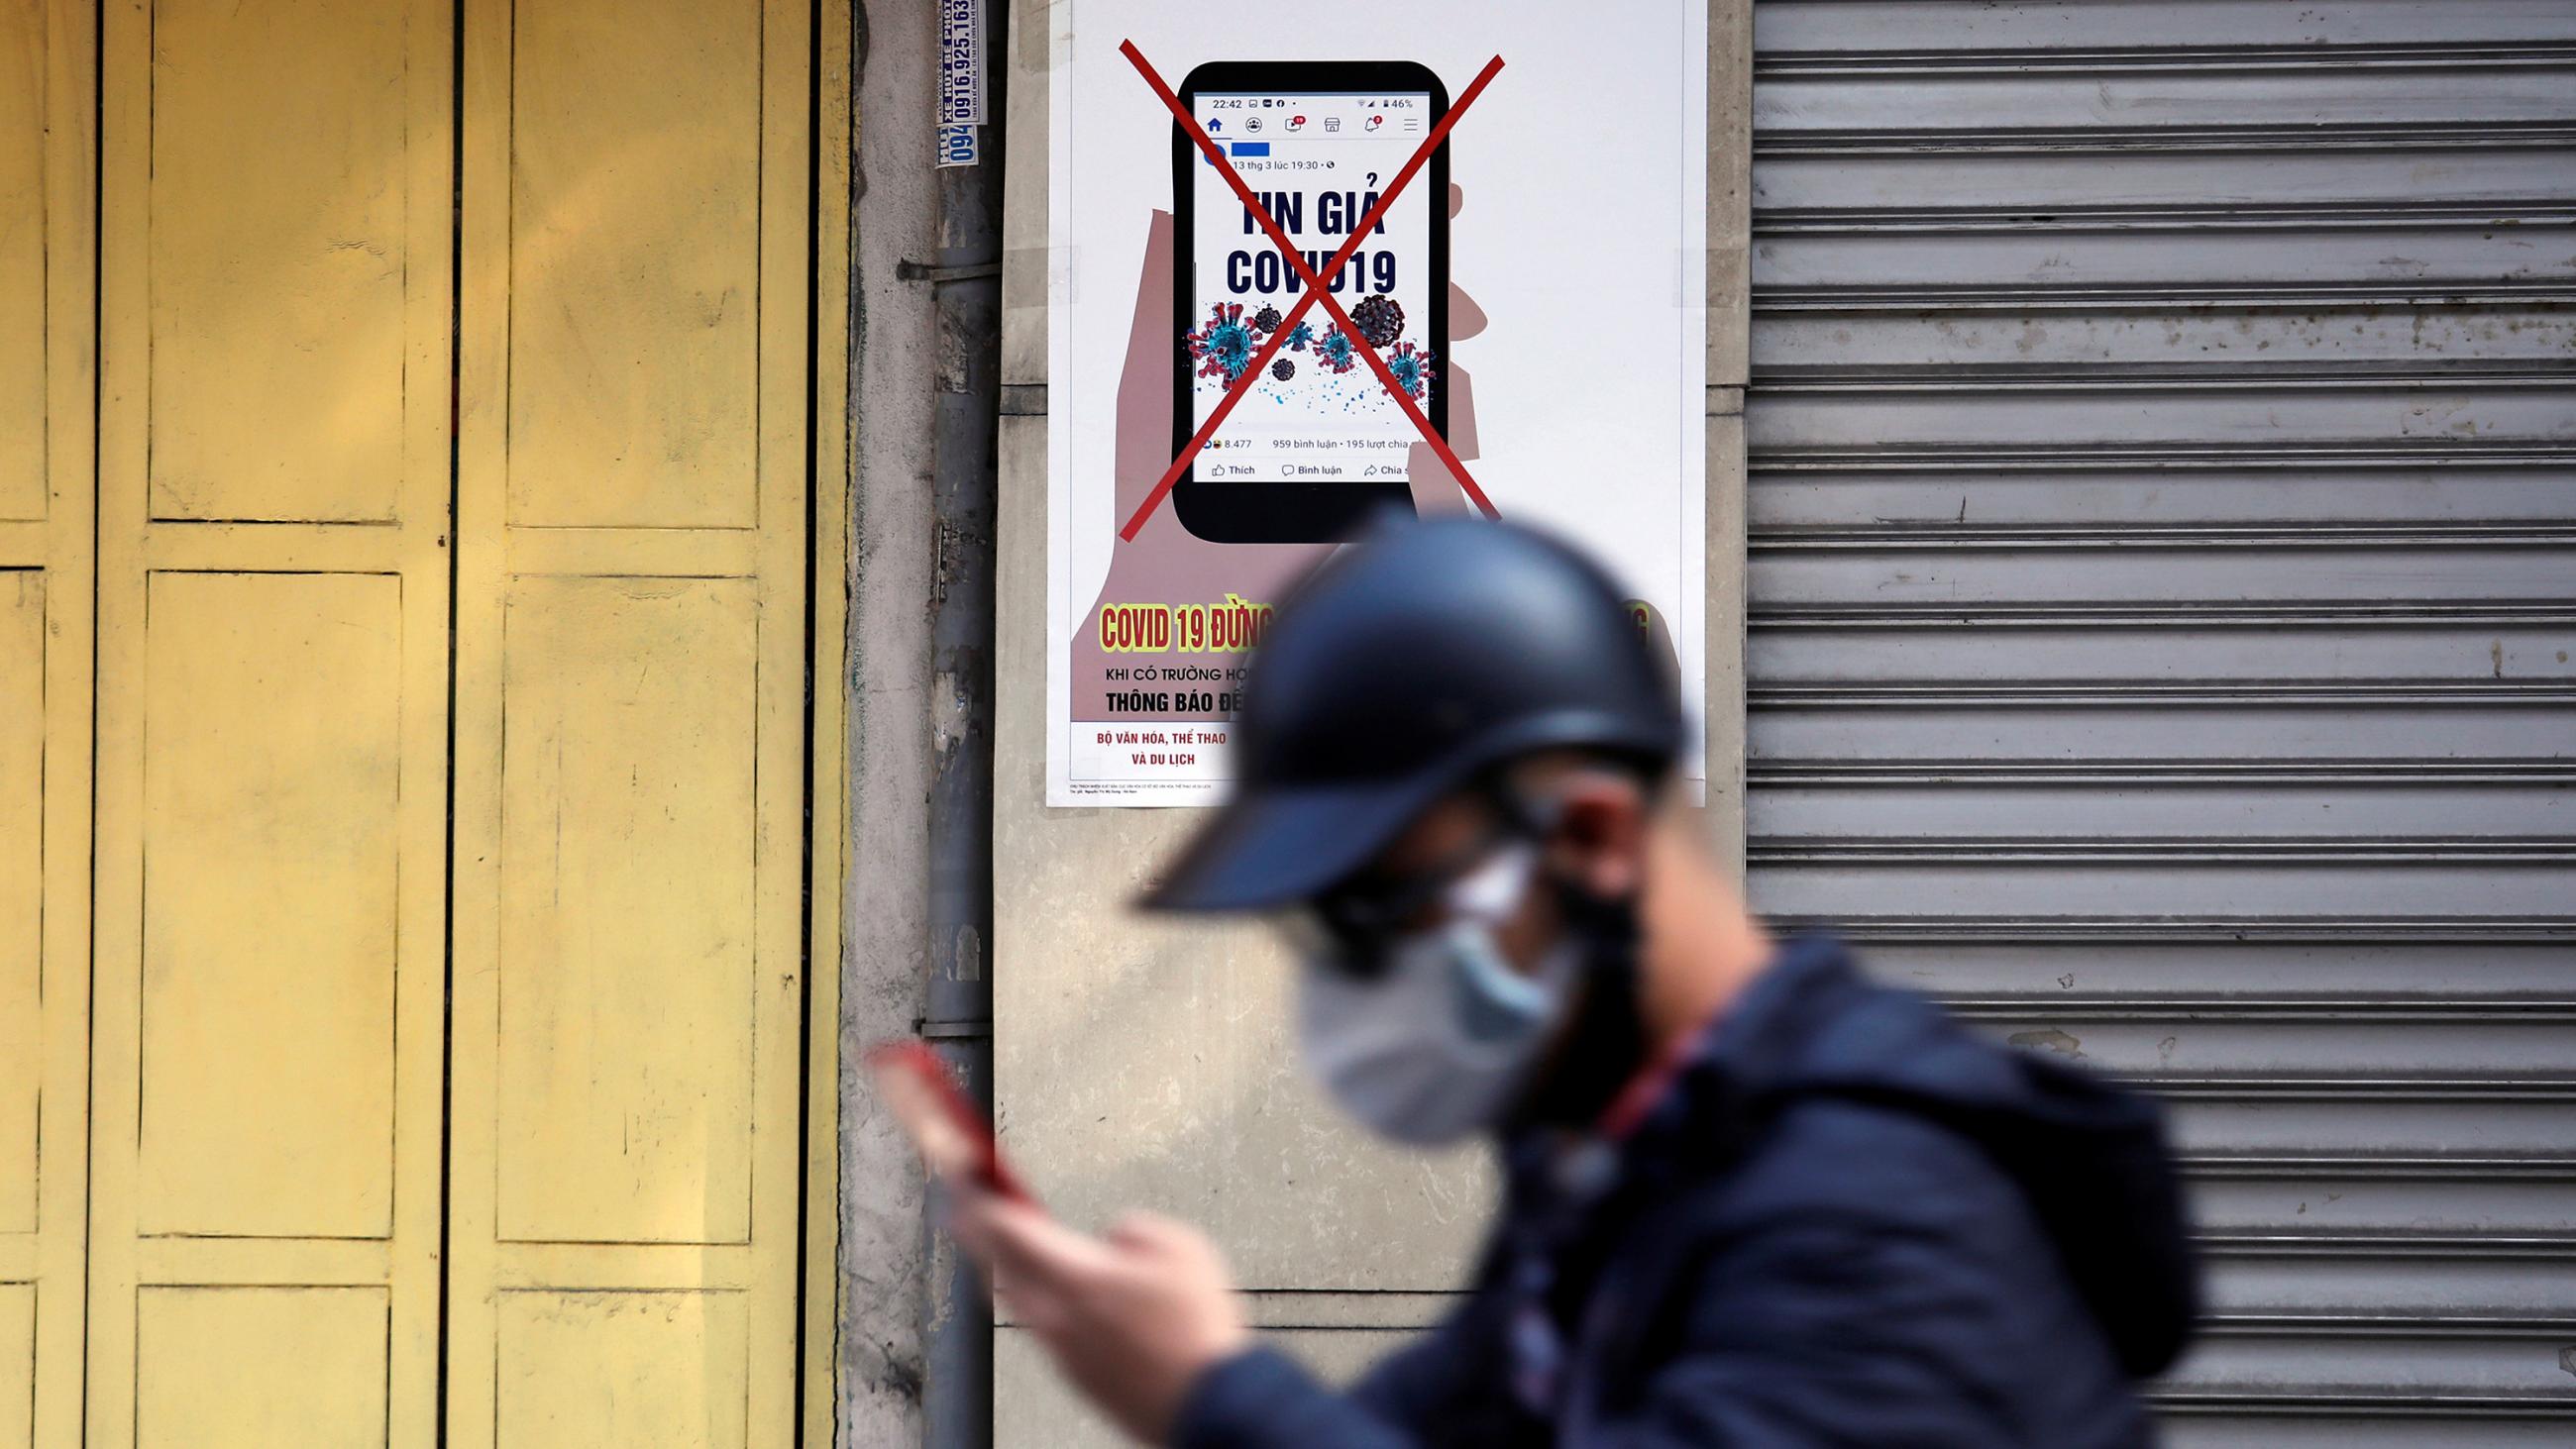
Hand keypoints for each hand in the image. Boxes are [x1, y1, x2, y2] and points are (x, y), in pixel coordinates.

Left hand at [950, 1188, 1251, 1443]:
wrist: (1210, 1403)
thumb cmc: (1198, 1330)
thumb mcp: (1182, 1249)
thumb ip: (1135, 1230)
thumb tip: (1111, 1237)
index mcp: (1078, 1278)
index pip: (1008, 1229)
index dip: (979, 1197)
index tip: (962, 1176)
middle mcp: (1058, 1318)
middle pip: (997, 1266)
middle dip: (975, 1230)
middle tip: (963, 1205)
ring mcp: (1063, 1352)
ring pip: (1013, 1301)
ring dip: (997, 1266)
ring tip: (996, 1245)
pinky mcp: (1075, 1376)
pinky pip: (1037, 1327)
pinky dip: (1027, 1298)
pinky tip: (1043, 1292)